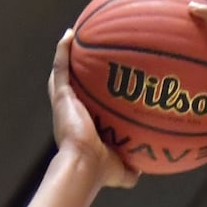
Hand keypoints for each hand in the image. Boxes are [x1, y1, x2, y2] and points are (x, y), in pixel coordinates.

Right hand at [48, 30, 137, 188]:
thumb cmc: (102, 171)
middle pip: (72, 87)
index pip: (86, 106)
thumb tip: (145, 170)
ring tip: (76, 36)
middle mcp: (71, 112)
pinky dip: (62, 50)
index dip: (91, 94)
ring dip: (67, 55)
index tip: (102, 83)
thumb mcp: (123, 171)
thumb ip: (133, 169)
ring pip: (62, 74)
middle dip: (77, 71)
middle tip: (87, 54)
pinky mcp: (61, 96)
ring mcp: (65, 103)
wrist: (85, 165)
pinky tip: (70, 35)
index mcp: (83, 127)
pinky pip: (60, 67)